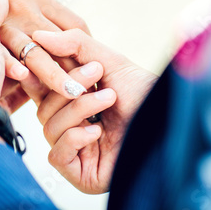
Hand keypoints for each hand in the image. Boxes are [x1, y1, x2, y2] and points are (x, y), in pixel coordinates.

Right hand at [0, 0, 88, 98]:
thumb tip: (52, 36)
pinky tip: (23, 79)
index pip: (75, 24)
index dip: (87, 48)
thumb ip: (34, 13)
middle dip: (79, 64)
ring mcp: (4, 17)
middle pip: (63, 38)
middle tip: (95, 88)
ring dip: (55, 72)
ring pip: (36, 49)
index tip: (92, 67)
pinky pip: (0, 50)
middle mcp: (27, 6)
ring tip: (72, 93)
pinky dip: (13, 65)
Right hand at [30, 29, 157, 193]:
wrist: (172, 122)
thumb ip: (74, 46)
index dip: (40, 73)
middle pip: (43, 107)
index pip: (41, 89)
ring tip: (108, 98)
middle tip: (97, 72)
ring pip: (49, 128)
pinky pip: (57, 155)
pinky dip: (74, 138)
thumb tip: (38, 36)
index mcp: (73, 102)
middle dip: (68, 87)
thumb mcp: (110, 62)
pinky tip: (98, 131)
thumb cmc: (145, 94)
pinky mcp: (80, 173)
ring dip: (78, 109)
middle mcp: (71, 126)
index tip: (45, 52)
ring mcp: (76, 151)